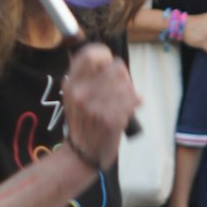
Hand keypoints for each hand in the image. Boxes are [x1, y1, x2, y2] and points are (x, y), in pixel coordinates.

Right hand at [62, 43, 138, 168]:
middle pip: (116, 67)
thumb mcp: (73, 96)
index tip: (108, 63)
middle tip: (120, 85)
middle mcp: (81, 94)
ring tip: (124, 99)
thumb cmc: (83, 121)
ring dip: (129, 90)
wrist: (83, 152)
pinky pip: (133, 99)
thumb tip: (106, 57)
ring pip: (127, 83)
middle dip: (123, 75)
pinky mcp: (111, 120)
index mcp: (71, 84)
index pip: (91, 54)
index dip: (105, 56)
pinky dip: (135, 102)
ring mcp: (96, 107)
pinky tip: (130, 107)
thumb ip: (86, 76)